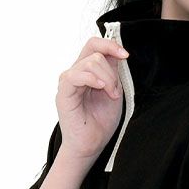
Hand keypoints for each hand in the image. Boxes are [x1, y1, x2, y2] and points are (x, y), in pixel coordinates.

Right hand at [55, 36, 129, 160]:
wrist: (91, 144)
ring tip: (110, 95)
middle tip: (115, 91)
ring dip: (107, 79)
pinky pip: (75, 75)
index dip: (110, 44)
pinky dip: (92, 79)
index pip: (94, 44)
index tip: (125, 55)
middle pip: (95, 52)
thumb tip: (117, 53)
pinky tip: (101, 89)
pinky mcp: (63, 93)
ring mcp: (68, 82)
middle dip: (112, 71)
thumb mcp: (114, 89)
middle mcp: (76, 73)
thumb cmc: (101, 121)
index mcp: (87, 70)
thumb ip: (113, 71)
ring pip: (90, 62)